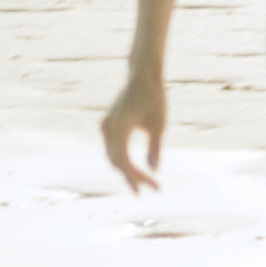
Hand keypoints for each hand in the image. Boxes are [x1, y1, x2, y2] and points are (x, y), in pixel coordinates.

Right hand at [102, 62, 166, 193]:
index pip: (124, 161)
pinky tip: (135, 169)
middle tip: (154, 189)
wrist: (143, 77)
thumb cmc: (154, 99)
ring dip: (128, 170)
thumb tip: (153, 170)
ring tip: (145, 183)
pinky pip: (112, 148)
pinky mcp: (108, 124)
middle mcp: (108, 127)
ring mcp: (106, 125)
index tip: (154, 187)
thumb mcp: (159, 125)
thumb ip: (155, 148)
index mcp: (119, 127)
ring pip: (113, 156)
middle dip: (134, 177)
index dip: (138, 177)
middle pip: (117, 161)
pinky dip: (123, 160)